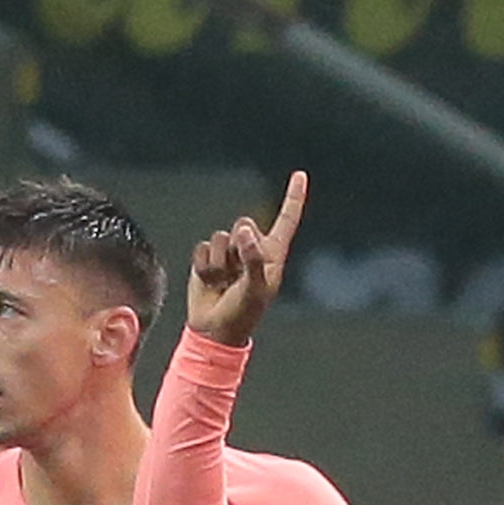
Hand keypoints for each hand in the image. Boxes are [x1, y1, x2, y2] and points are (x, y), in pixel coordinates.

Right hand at [187, 171, 306, 346]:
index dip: (293, 198)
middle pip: (243, 222)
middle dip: (238, 245)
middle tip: (237, 273)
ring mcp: (230, 253)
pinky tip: (209, 282)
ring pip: (220, 236)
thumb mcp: (255, 289)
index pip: (286, 221)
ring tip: (223, 282)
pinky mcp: (208, 258)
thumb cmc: (243, 314)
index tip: (300, 174)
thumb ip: (253, 258)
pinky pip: (202, 247)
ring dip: (219, 261)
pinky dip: (204, 266)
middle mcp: (252, 250)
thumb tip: (244, 229)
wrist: (214, 330)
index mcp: (272, 256)